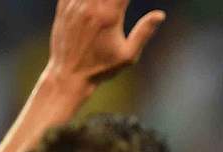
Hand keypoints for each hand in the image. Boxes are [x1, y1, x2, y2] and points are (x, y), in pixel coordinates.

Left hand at [46, 0, 164, 86]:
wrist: (69, 74)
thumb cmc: (102, 67)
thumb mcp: (128, 55)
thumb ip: (144, 32)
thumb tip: (160, 15)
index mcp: (109, 16)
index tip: (128, 1)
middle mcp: (90, 6)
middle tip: (120, 4)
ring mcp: (74, 5)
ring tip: (109, 5)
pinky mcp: (62, 8)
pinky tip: (92, 5)